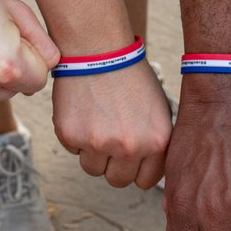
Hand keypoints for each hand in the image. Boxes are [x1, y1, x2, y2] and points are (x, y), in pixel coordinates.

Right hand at [52, 59, 171, 188]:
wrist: (98, 50)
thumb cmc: (130, 76)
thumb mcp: (159, 110)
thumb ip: (156, 142)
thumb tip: (149, 168)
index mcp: (156, 142)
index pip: (146, 180)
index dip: (137, 169)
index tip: (131, 158)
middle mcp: (129, 147)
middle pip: (118, 180)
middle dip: (114, 165)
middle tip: (111, 141)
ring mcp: (98, 143)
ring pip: (93, 169)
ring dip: (93, 153)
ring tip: (97, 123)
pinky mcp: (71, 136)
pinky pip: (73, 151)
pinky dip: (76, 137)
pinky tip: (84, 113)